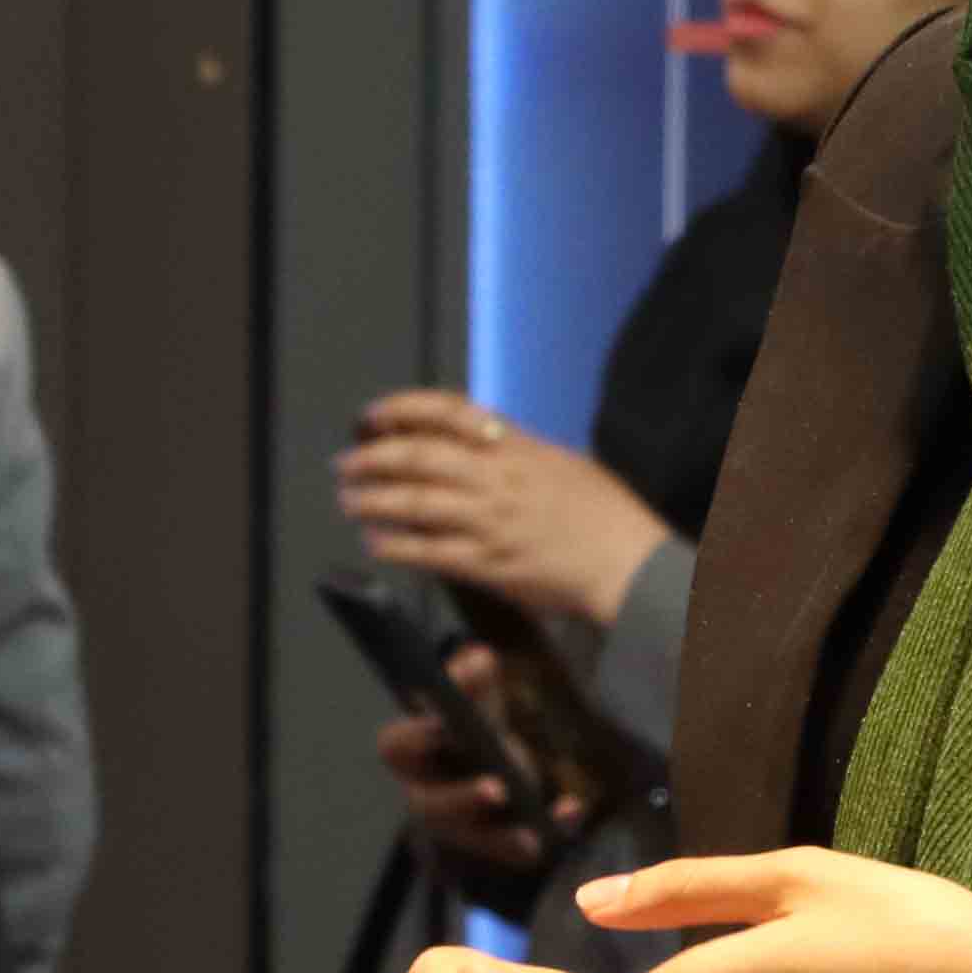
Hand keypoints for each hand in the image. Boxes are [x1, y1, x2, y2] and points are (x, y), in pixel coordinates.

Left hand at [338, 391, 677, 632]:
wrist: (627, 561)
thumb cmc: (603, 513)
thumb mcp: (559, 461)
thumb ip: (513, 451)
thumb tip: (474, 442)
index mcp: (515, 447)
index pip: (448, 412)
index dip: (402, 408)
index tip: (373, 414)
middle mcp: (497, 479)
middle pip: (418, 457)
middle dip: (372, 458)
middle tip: (344, 463)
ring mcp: (490, 522)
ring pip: (414, 504)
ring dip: (373, 500)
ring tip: (349, 500)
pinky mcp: (489, 564)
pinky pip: (429, 552)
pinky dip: (396, 546)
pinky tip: (376, 542)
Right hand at [374, 647, 588, 875]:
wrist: (491, 766)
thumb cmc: (472, 725)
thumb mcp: (473, 696)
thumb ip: (474, 677)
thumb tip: (480, 661)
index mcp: (412, 753)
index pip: (395, 747)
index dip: (414, 738)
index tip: (442, 727)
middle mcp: (427, 795)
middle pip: (433, 806)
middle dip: (463, 799)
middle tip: (497, 789)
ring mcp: (461, 827)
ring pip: (474, 840)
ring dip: (502, 839)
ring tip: (532, 838)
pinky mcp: (498, 843)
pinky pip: (519, 847)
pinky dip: (550, 830)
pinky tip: (571, 810)